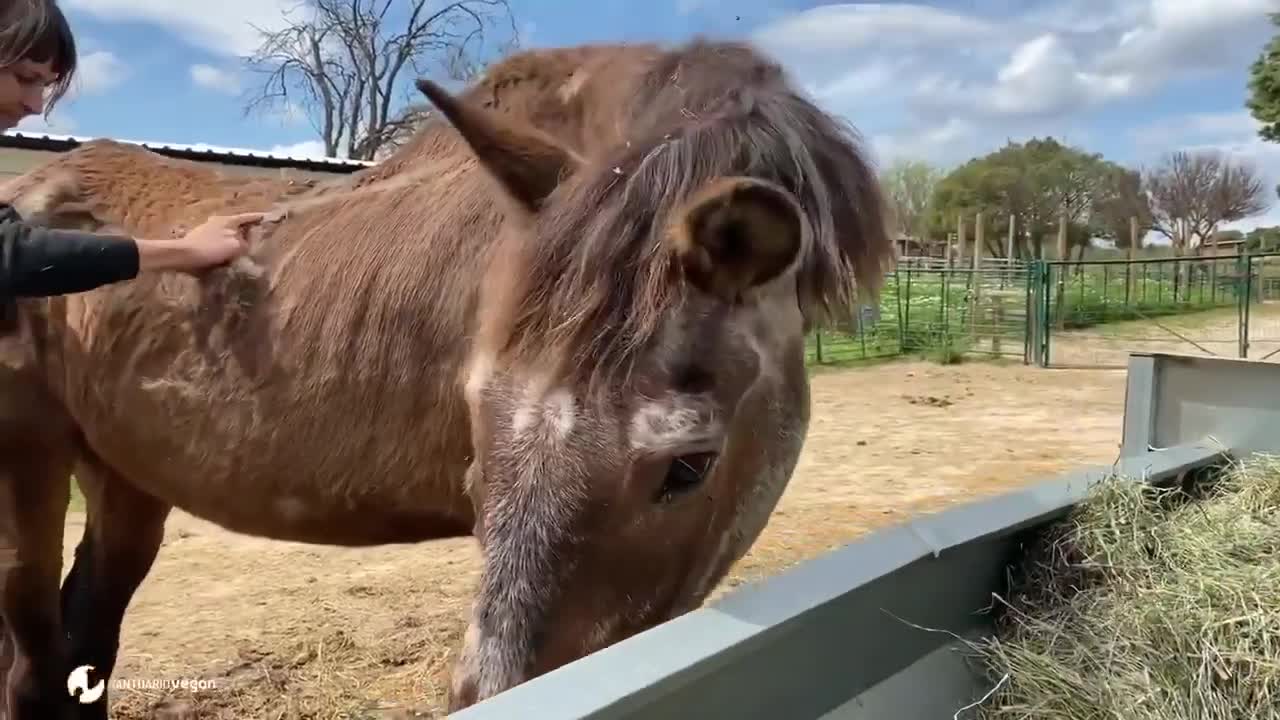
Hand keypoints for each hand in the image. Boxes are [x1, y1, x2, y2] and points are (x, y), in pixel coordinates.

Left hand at [135, 212, 265, 272]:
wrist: (184, 256)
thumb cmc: (211, 249)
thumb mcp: (234, 246)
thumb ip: (243, 243)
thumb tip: (245, 244)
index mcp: (228, 221)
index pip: (247, 218)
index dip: (258, 218)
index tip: (267, 217)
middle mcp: (218, 222)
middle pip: (237, 225)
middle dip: (246, 229)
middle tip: (256, 236)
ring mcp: (208, 229)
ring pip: (227, 233)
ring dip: (234, 238)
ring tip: (242, 248)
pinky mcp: (200, 240)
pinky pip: (218, 242)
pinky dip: (224, 246)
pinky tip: (226, 255)